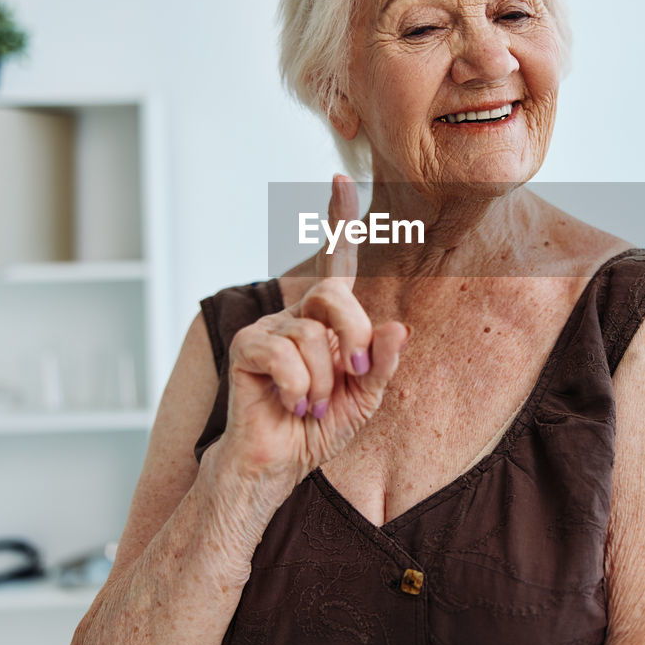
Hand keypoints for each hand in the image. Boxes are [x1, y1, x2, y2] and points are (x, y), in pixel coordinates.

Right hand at [217, 174, 408, 488]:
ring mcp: (267, 328)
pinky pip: (284, 355)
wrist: (278, 463)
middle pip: (333, 294)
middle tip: (353, 373)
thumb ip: (382, 364)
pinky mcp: (245, 348)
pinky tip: (291, 404)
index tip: (340, 181)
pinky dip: (298, 388)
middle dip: (353, 336)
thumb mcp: (364, 397)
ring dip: (321, 382)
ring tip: (309, 404)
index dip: (338, 219)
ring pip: (310, 335)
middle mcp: (296, 315)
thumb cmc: (319, 426)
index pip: (335, 261)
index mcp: (327, 320)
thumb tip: (398, 328)